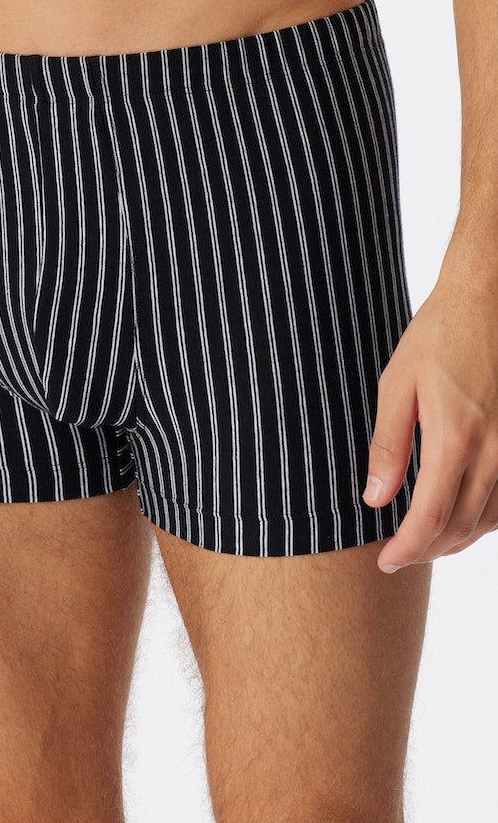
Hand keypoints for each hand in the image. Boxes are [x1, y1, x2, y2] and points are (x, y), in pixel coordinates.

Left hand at [363, 256, 497, 572]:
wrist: (490, 300)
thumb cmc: (438, 335)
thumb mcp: (397, 384)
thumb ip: (388, 445)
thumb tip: (375, 498)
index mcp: (455, 437)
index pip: (430, 517)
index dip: (406, 548)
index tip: (385, 561)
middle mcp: (494, 450)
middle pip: (461, 527)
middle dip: (428, 550)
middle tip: (398, 556)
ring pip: (490, 519)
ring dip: (456, 540)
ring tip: (425, 543)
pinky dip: (485, 520)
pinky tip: (463, 518)